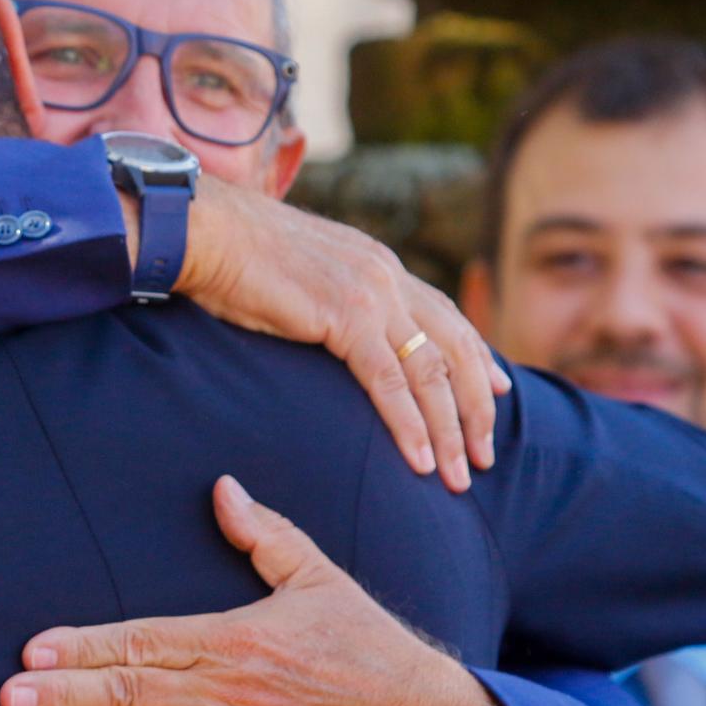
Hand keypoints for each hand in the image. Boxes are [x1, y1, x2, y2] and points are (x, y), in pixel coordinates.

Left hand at [0, 474, 500, 705]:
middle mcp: (229, 694)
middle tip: (7, 699)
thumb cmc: (366, 647)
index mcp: (234, 638)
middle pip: (132, 691)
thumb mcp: (317, 577)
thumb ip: (263, 535)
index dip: (84, 645)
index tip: (33, 651)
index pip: (142, 639)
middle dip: (64, 694)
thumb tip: (222, 487)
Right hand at [142, 177, 509, 491]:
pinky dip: (410, 425)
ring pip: (432, 371)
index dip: (476, 355)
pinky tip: (420, 460)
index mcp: (376, 263)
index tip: (499, 390)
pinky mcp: (346, 317)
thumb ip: (327, 298)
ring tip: (459, 474)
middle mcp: (386, 275)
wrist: (206, 231)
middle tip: (484, 455)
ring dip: (450, 429)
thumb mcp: (298, 275)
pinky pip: (390, 382)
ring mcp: (371, 294)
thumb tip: (323, 324)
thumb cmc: (232, 256)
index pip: (443, 314)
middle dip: (476, 407)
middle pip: (454, 347)